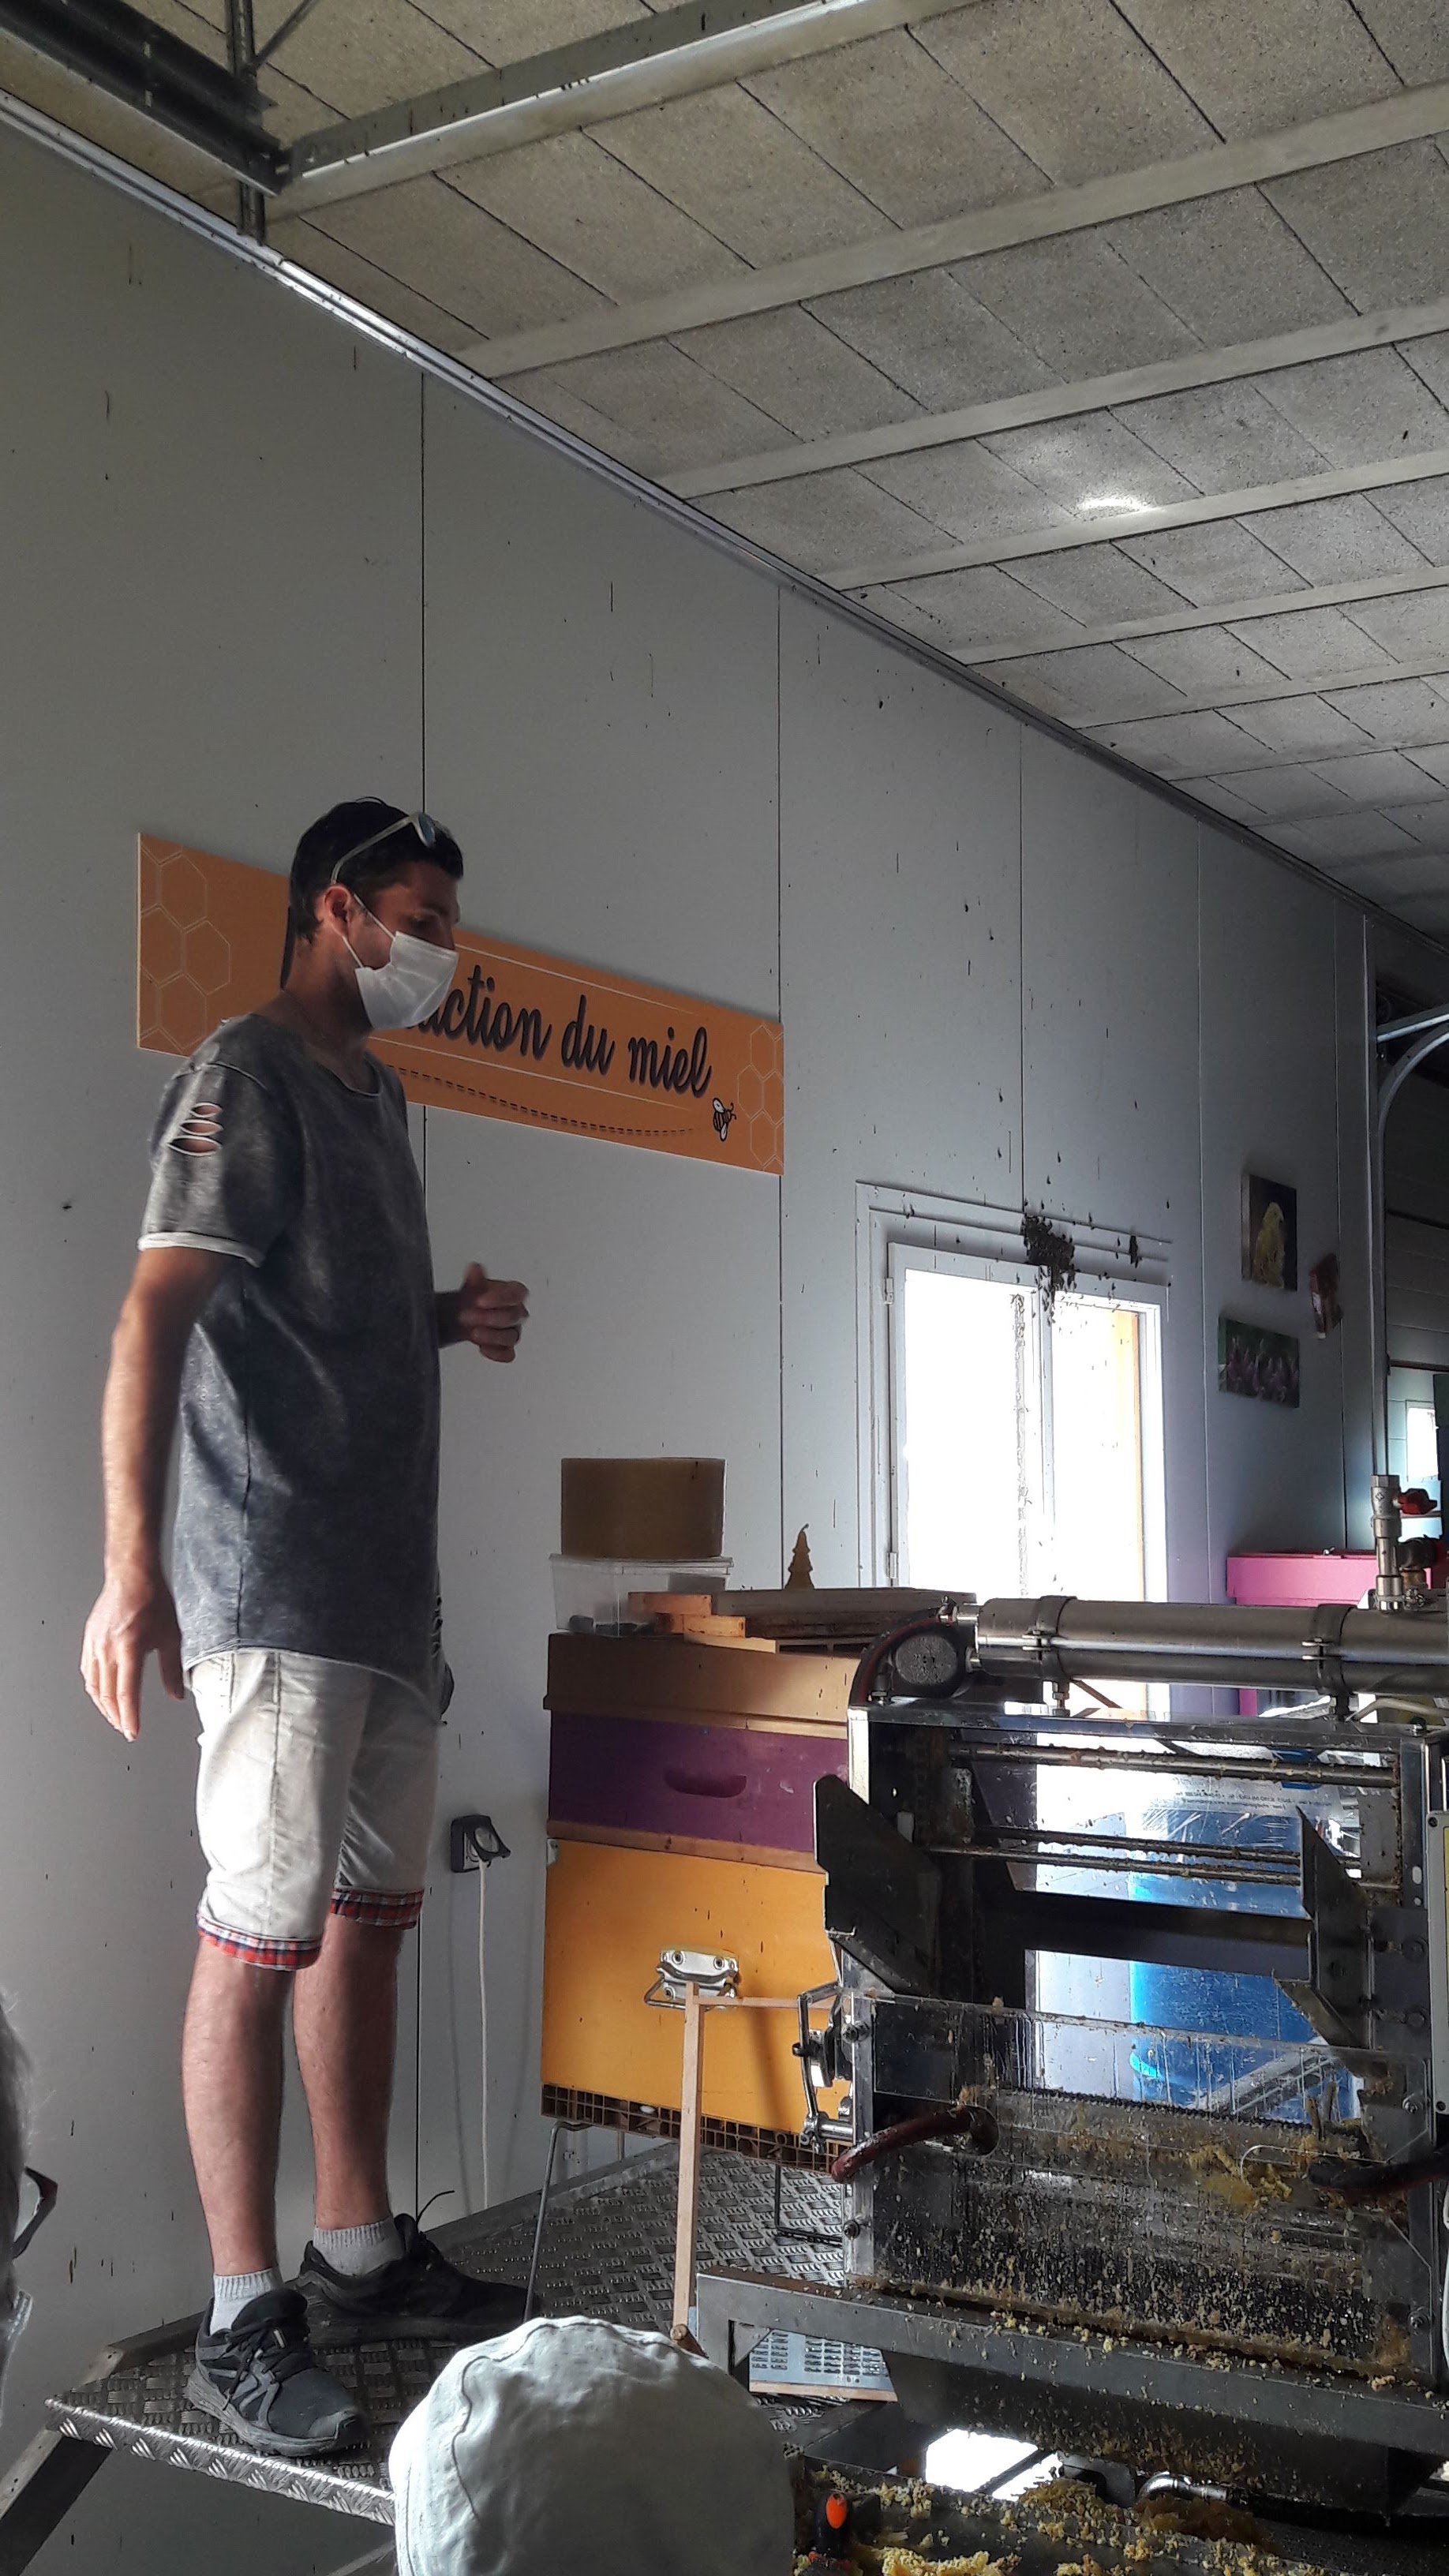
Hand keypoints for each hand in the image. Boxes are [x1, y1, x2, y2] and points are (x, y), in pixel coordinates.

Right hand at [81, 1567, 185, 1741]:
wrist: (131, 1576)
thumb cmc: (152, 1600)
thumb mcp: (171, 1636)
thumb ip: (171, 1670)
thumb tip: (176, 1695)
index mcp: (129, 1649)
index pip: (126, 1693)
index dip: (129, 1717)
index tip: (132, 1733)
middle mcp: (107, 1649)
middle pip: (108, 1694)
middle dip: (116, 1716)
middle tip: (125, 1729)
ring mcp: (95, 1645)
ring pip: (94, 1686)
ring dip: (104, 1706)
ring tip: (115, 1717)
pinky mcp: (89, 1640)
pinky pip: (88, 1671)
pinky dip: (94, 1688)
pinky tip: (101, 1693)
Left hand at [447, 1262, 528, 1362]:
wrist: (464, 1315)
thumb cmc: (474, 1299)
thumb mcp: (472, 1285)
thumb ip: (475, 1278)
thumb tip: (474, 1268)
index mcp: (514, 1294)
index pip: (517, 1294)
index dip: (500, 1298)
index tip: (480, 1300)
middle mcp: (517, 1313)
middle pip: (513, 1317)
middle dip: (489, 1318)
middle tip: (467, 1316)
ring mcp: (513, 1332)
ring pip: (511, 1337)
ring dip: (491, 1336)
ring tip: (473, 1333)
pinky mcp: (507, 1348)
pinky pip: (508, 1354)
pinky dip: (496, 1353)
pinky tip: (482, 1348)